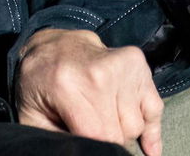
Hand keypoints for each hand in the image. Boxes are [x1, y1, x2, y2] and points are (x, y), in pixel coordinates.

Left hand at [15, 28, 163, 155]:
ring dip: (122, 127)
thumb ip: (56, 141)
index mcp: (67, 86)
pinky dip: (149, 125)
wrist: (47, 44)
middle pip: (121, 133)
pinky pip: (155, 107)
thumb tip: (84, 151)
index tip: (87, 145)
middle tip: (87, 125)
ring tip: (100, 113)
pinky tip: (142, 136)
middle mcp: (97, 73)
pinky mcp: (135, 60)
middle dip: (106, 138)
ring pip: (137, 124)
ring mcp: (119, 64)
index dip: (96, 148)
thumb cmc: (39, 85)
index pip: (100, 136)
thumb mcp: (33, 116)